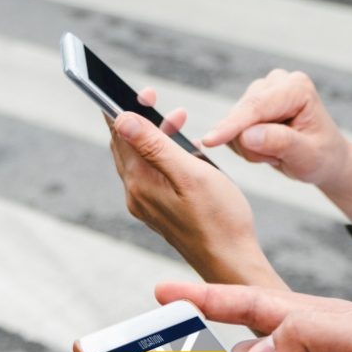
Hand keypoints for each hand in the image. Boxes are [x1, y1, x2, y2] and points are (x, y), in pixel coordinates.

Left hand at [108, 98, 284, 288]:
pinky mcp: (159, 210)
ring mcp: (147, 205)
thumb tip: (121, 119)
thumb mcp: (190, 173)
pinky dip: (162, 154)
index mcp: (139, 184)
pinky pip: (152, 174)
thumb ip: (154, 145)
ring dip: (155, 134)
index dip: (124, 107)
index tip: (142, 90)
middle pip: (125, 146)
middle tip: (156, 98)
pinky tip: (183, 149)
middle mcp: (136, 196)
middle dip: (139, 117)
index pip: (119, 136)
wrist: (231, 261)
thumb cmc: (219, 219)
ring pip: (140, 159)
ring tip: (178, 118)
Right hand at [200, 71, 351, 228]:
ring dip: (250, 149)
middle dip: (253, 146)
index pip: (256, 106)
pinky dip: (244, 147)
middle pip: (242, 115)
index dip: (232, 125)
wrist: (324, 159)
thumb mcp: (307, 156)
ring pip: (233, 126)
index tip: (210, 141)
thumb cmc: (321, 156)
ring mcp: (261, 92)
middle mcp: (276, 82)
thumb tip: (247, 135)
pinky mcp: (249, 105)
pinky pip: (230, 132)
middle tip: (278, 158)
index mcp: (296, 88)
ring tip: (276, 154)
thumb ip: (280, 143)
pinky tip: (265, 149)